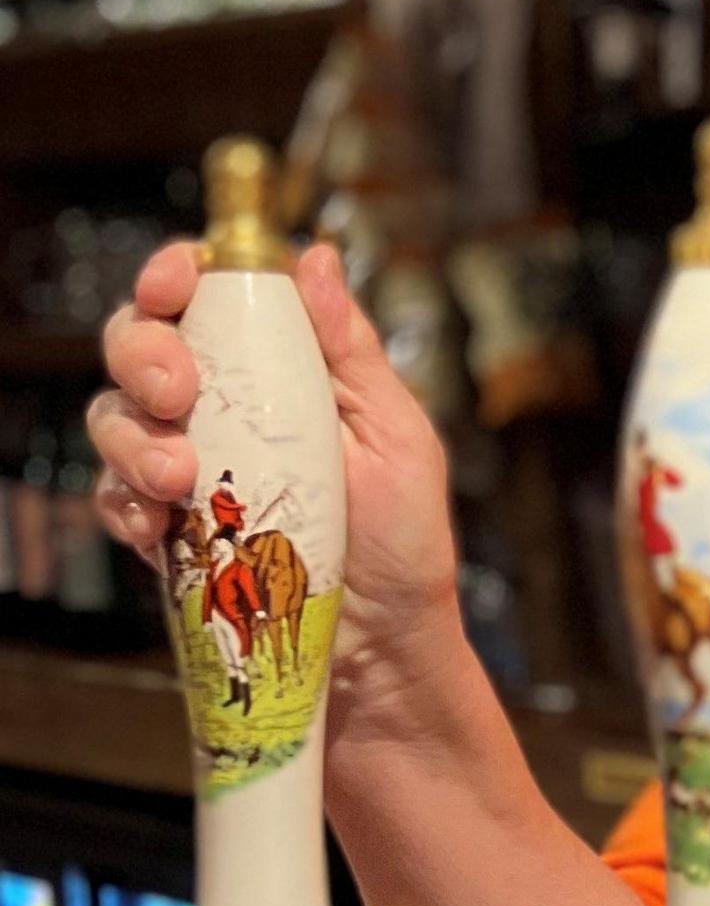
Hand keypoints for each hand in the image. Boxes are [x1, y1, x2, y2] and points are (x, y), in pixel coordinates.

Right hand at [89, 242, 461, 701]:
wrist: (379, 648)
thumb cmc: (402, 541)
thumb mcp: (395, 434)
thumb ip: (349, 351)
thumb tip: (316, 258)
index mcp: (285, 372)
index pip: (212, 300)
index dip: (178, 275)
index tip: (176, 279)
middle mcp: (225, 410)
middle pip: (141, 346)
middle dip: (143, 353)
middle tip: (178, 387)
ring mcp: (187, 468)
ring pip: (114, 418)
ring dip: (133, 437)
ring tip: (180, 474)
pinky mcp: (164, 531)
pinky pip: (112, 500)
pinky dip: (125, 505)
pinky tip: (159, 526)